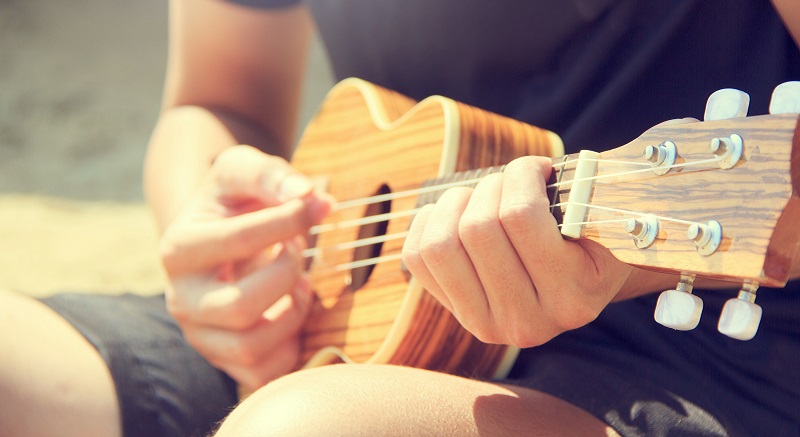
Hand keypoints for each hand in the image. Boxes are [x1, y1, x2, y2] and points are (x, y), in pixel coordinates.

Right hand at [160, 145, 332, 389]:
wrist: (220, 234)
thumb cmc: (235, 202)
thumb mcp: (243, 171)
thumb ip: (271, 174)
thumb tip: (308, 195)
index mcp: (178, 249)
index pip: (237, 241)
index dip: (289, 221)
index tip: (318, 205)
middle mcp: (180, 299)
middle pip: (240, 307)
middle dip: (286, 275)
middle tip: (298, 252)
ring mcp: (201, 335)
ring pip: (251, 347)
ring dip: (292, 312)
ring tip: (299, 283)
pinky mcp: (225, 361)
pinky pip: (264, 373)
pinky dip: (290, 345)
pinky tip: (292, 311)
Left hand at [402, 157, 630, 346]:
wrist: (582, 282)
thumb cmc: (592, 236)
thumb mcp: (605, 217)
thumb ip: (583, 193)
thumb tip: (534, 167)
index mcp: (574, 298)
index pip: (521, 216)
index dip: (521, 173)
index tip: (537, 166)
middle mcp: (530, 323)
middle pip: (478, 228)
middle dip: (491, 186)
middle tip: (509, 181)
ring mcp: (488, 325)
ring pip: (441, 245)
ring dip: (456, 203)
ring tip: (480, 195)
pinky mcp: (457, 315)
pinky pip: (417, 257)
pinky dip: (429, 222)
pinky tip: (455, 213)